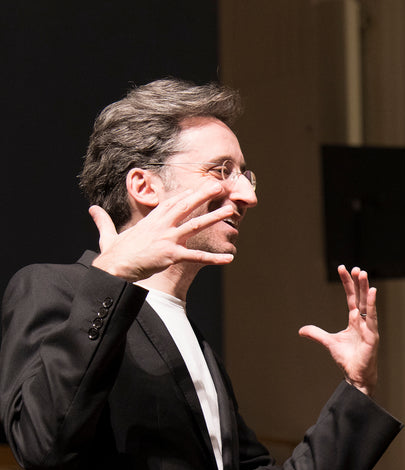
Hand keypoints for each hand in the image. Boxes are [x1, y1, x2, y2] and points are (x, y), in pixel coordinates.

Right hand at [89, 183, 233, 280]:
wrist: (114, 268)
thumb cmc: (113, 254)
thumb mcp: (108, 234)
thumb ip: (103, 221)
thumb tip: (92, 209)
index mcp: (150, 221)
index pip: (171, 203)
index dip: (186, 196)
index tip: (198, 189)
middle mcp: (161, 226)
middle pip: (185, 206)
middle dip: (203, 195)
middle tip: (219, 186)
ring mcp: (168, 238)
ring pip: (196, 225)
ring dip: (214, 217)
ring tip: (230, 211)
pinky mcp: (172, 254)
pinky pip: (197, 256)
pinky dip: (214, 258)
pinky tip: (229, 258)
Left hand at [299, 266, 377, 394]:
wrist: (355, 375)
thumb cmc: (347, 359)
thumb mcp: (329, 342)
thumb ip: (317, 333)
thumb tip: (301, 330)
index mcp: (355, 320)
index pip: (351, 297)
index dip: (347, 283)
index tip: (342, 268)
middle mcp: (363, 321)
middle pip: (360, 297)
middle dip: (358, 282)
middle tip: (355, 268)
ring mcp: (369, 327)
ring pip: (367, 304)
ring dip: (365, 288)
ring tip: (363, 274)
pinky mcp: (372, 335)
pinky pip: (372, 317)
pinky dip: (372, 304)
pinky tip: (372, 291)